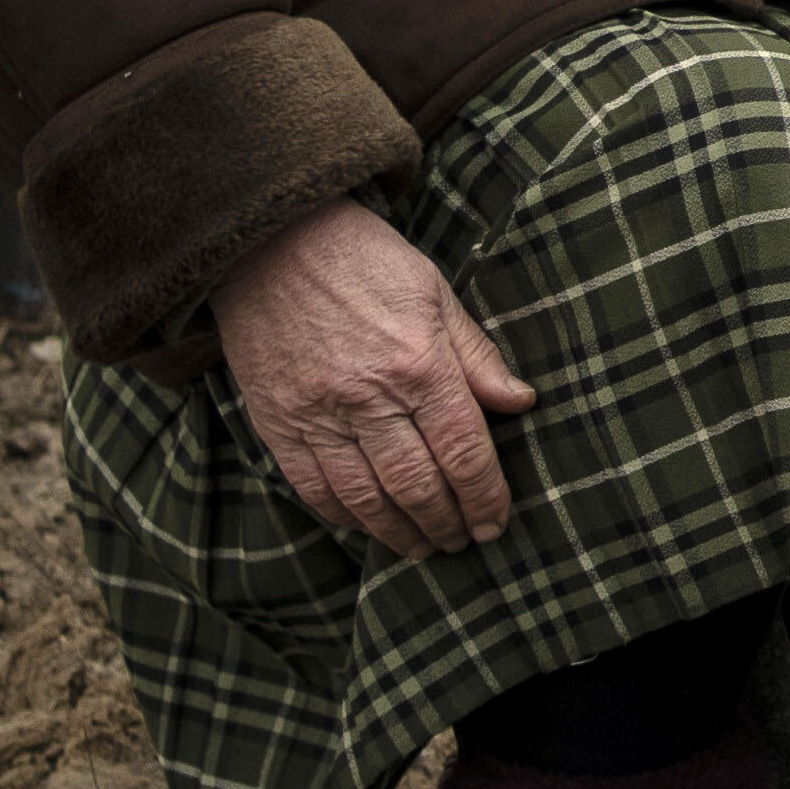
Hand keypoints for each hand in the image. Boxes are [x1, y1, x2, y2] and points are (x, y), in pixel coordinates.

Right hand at [216, 203, 533, 556]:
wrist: (269, 242)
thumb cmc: (363, 260)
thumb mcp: (434, 292)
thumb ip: (476, 355)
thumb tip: (520, 402)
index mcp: (417, 363)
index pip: (463, 452)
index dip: (484, 498)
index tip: (495, 524)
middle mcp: (367, 397)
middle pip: (417, 486)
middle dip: (446, 524)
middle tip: (463, 542)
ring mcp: (317, 414)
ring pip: (365, 499)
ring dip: (399, 532)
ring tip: (422, 546)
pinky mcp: (277, 423)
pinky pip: (313, 488)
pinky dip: (344, 516)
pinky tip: (367, 525)